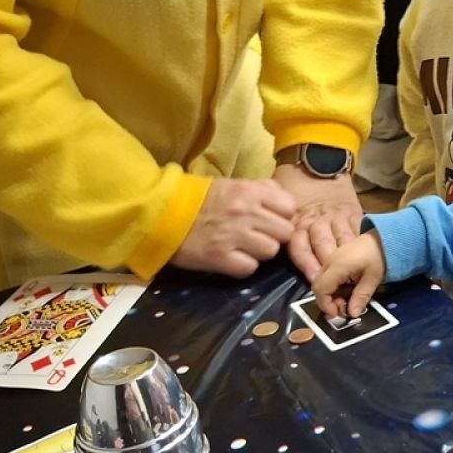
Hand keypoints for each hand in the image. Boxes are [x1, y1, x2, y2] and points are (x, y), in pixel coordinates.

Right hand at [170, 178, 296, 277]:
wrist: (162, 214)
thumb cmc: (200, 199)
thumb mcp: (233, 184)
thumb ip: (262, 189)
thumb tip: (285, 199)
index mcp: (250, 191)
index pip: (290, 208)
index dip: (284, 216)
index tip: (272, 219)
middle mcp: (246, 212)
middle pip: (285, 232)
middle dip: (275, 236)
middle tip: (259, 236)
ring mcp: (234, 236)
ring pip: (270, 251)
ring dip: (260, 252)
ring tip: (244, 247)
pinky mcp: (220, 258)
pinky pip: (249, 268)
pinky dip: (243, 266)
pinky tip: (232, 258)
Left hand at [271, 164, 362, 280]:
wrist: (320, 161)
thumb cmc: (294, 185)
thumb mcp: (276, 203)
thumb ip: (273, 225)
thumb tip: (263, 248)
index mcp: (296, 221)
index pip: (300, 247)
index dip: (308, 265)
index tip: (315, 280)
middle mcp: (316, 220)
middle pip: (323, 246)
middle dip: (329, 266)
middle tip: (335, 285)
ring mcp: (336, 217)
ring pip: (343, 240)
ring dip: (348, 260)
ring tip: (352, 277)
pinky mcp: (353, 213)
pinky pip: (357, 232)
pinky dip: (361, 247)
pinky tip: (365, 261)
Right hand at [311, 232, 386, 316]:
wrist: (384, 238)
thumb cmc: (380, 256)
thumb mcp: (373, 279)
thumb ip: (361, 297)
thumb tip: (352, 314)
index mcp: (337, 266)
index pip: (320, 289)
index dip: (326, 304)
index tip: (338, 313)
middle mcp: (330, 262)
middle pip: (318, 286)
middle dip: (328, 300)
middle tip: (345, 307)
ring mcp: (331, 259)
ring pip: (322, 281)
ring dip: (332, 294)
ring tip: (349, 297)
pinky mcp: (335, 259)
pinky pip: (328, 276)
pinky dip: (334, 286)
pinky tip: (349, 288)